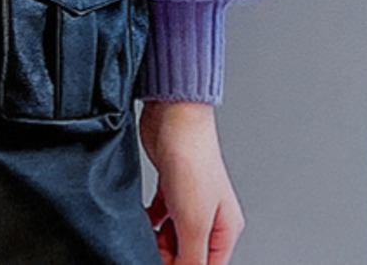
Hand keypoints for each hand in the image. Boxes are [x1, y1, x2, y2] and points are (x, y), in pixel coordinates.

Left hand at [139, 100, 245, 263]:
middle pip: (188, 253)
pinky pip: (159, 216)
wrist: (174, 116)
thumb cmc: (193, 160)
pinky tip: (141, 221)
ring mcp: (189, 200)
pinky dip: (149, 223)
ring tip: (144, 237)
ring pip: (172, 236)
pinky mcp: (169, 186)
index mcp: (225, 228)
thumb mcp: (194, 223)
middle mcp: (210, 216)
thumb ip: (192, 258)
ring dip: (157, 242)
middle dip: (168, 256)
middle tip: (149, 251)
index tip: (162, 264)